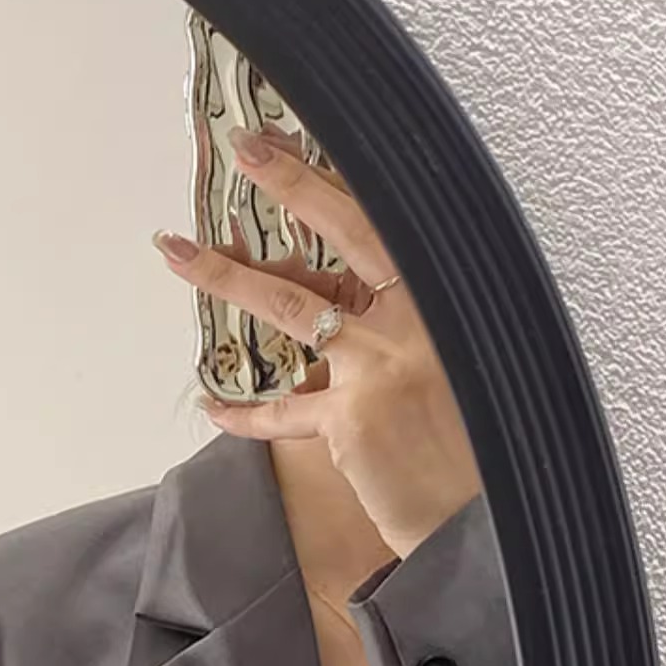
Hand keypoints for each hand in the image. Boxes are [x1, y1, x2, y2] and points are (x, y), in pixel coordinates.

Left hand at [153, 126, 481, 557]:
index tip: (290, 139)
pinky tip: (213, 405)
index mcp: (445, 300)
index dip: (332, 177)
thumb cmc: (476, 443)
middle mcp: (415, 321)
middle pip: (346, 234)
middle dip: (291, 184)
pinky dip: (244, 411)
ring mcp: (381, 367)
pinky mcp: (351, 420)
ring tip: (177, 252)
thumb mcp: (451, 364)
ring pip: (291, 306)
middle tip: (245, 148)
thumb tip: (317, 290)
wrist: (488, 526)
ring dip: (227, 276)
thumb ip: (393, 323)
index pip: (383, 219)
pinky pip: (281, 406)